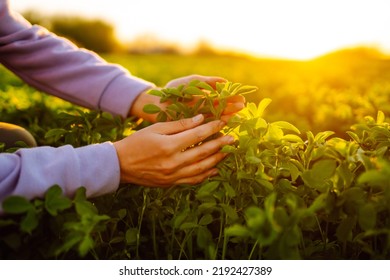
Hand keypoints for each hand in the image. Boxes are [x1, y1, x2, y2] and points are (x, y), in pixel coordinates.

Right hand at [113, 114, 234, 186]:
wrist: (121, 165)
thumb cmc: (137, 142)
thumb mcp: (156, 128)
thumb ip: (179, 125)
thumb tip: (200, 120)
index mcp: (168, 146)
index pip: (197, 135)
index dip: (212, 128)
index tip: (223, 122)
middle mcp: (173, 162)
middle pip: (203, 152)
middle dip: (220, 144)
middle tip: (233, 138)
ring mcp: (173, 175)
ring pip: (202, 168)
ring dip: (217, 159)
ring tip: (228, 152)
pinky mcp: (171, 183)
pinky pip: (193, 180)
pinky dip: (206, 175)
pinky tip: (215, 169)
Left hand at [129, 75, 244, 122]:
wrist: (156, 102)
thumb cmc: (173, 90)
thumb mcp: (191, 82)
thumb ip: (207, 81)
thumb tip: (225, 80)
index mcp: (206, 99)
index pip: (222, 99)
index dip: (232, 99)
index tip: (242, 99)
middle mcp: (204, 111)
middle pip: (222, 110)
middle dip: (232, 108)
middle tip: (242, 107)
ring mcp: (199, 120)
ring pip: (215, 119)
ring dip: (226, 118)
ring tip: (234, 116)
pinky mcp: (192, 128)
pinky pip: (205, 128)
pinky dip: (214, 127)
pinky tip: (221, 126)